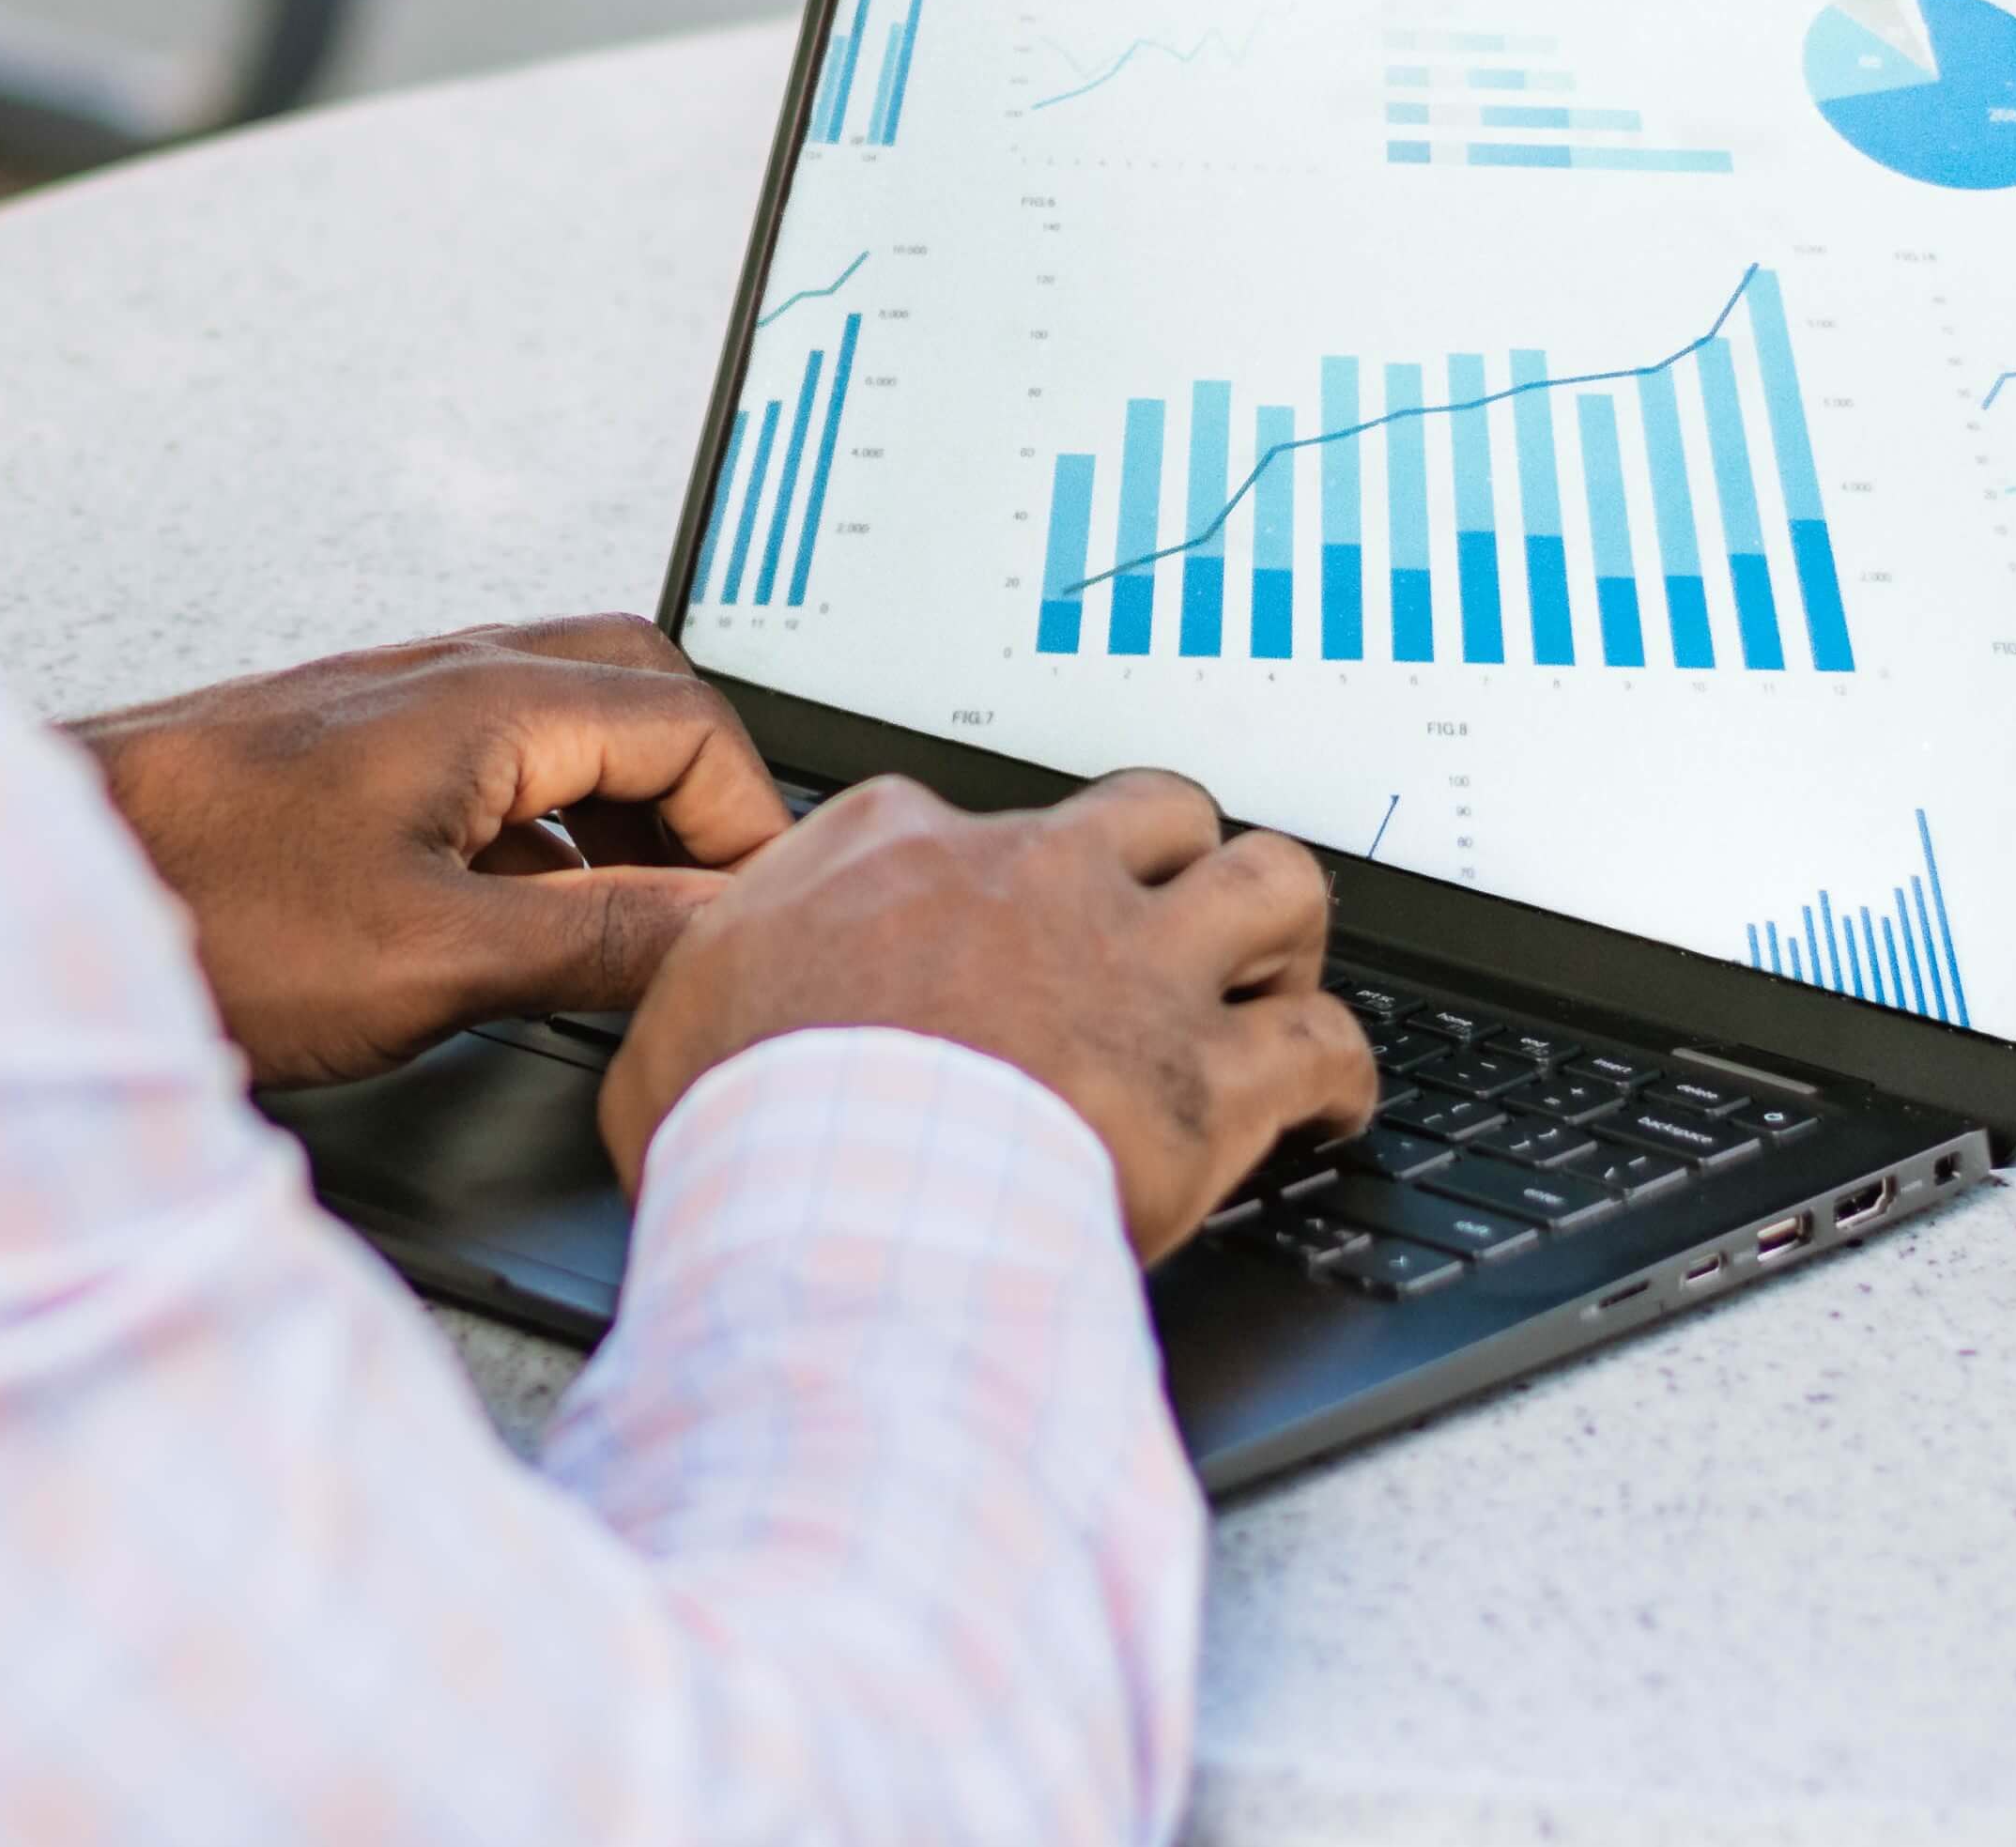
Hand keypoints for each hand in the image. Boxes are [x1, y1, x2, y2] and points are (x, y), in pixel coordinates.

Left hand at [70, 618, 795, 1086]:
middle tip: (719, 901)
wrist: (17, 905)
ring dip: (620, 811)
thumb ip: (596, 936)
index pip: (692, 721)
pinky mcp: (331, 760)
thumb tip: (720, 929)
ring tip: (640, 921)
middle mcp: (436, 679)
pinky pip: (483, 764)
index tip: (758, 922)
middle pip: (635, 690)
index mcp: (483, 701)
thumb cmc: (192, 910)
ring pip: (556, 724)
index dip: (748, 830)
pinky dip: (539, 829)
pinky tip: (520, 919)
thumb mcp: (430, 954)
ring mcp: (379, 711)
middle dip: (699, 793)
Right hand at [599, 770, 1376, 1260]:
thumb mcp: (674, 1022)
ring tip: (1270, 981)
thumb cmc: (748, 1128)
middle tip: (1170, 927)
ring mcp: (1136, 968)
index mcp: (900, 850)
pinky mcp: (1209, 1075)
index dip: (988, 881)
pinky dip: (1341, 1070)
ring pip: (1274, 881)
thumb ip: (712, 984)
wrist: (839, 1204)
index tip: (988, 931)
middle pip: (1158, 810)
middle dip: (1177, 861)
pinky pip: (1326, 1041)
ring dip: (1281, 933)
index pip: (966, 818)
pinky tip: (1332, 1103)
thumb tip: (694, 1013)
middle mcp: (1035, 879)